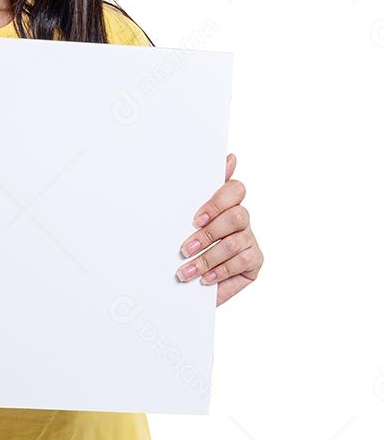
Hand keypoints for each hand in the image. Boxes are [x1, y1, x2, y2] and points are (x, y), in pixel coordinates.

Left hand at [176, 153, 262, 306]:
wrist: (188, 282)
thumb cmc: (189, 246)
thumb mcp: (184, 222)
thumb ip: (199, 190)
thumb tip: (228, 158)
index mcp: (226, 203)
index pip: (235, 189)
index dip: (217, 203)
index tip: (196, 219)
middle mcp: (241, 219)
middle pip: (237, 216)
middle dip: (209, 234)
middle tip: (186, 248)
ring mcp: (250, 239)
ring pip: (235, 242)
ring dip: (207, 258)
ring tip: (187, 270)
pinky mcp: (254, 260)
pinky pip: (241, 262)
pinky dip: (220, 270)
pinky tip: (205, 278)